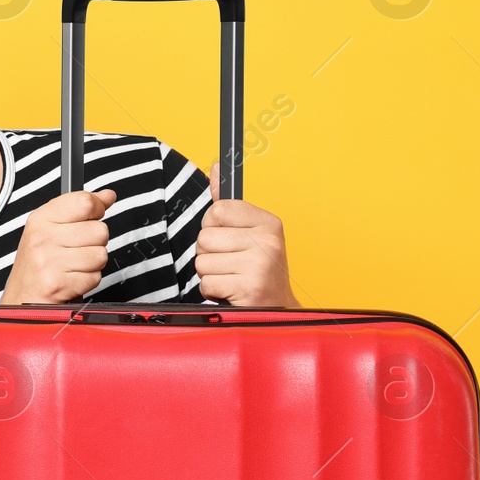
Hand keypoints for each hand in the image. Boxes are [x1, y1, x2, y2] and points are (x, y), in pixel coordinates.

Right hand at [0, 189, 115, 303]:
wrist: (20, 300)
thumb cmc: (37, 265)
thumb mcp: (49, 229)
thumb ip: (78, 209)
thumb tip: (107, 195)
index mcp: (41, 220)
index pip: (84, 201)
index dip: (98, 208)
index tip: (94, 215)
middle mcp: (43, 238)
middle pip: (99, 230)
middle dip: (94, 243)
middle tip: (75, 251)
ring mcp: (49, 261)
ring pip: (101, 255)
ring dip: (92, 264)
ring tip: (73, 267)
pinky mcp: (58, 284)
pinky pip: (95, 277)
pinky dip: (88, 281)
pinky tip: (71, 280)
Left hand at [196, 163, 297, 306]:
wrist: (277, 312)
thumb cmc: (258, 272)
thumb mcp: (249, 234)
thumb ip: (228, 205)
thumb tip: (214, 167)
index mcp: (268, 223)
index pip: (217, 210)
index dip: (214, 228)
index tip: (230, 240)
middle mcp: (267, 241)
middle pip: (205, 237)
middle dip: (210, 255)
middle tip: (232, 265)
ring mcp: (259, 264)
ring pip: (202, 261)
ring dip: (211, 274)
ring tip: (232, 279)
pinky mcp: (249, 287)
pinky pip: (206, 283)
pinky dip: (212, 292)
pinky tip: (232, 293)